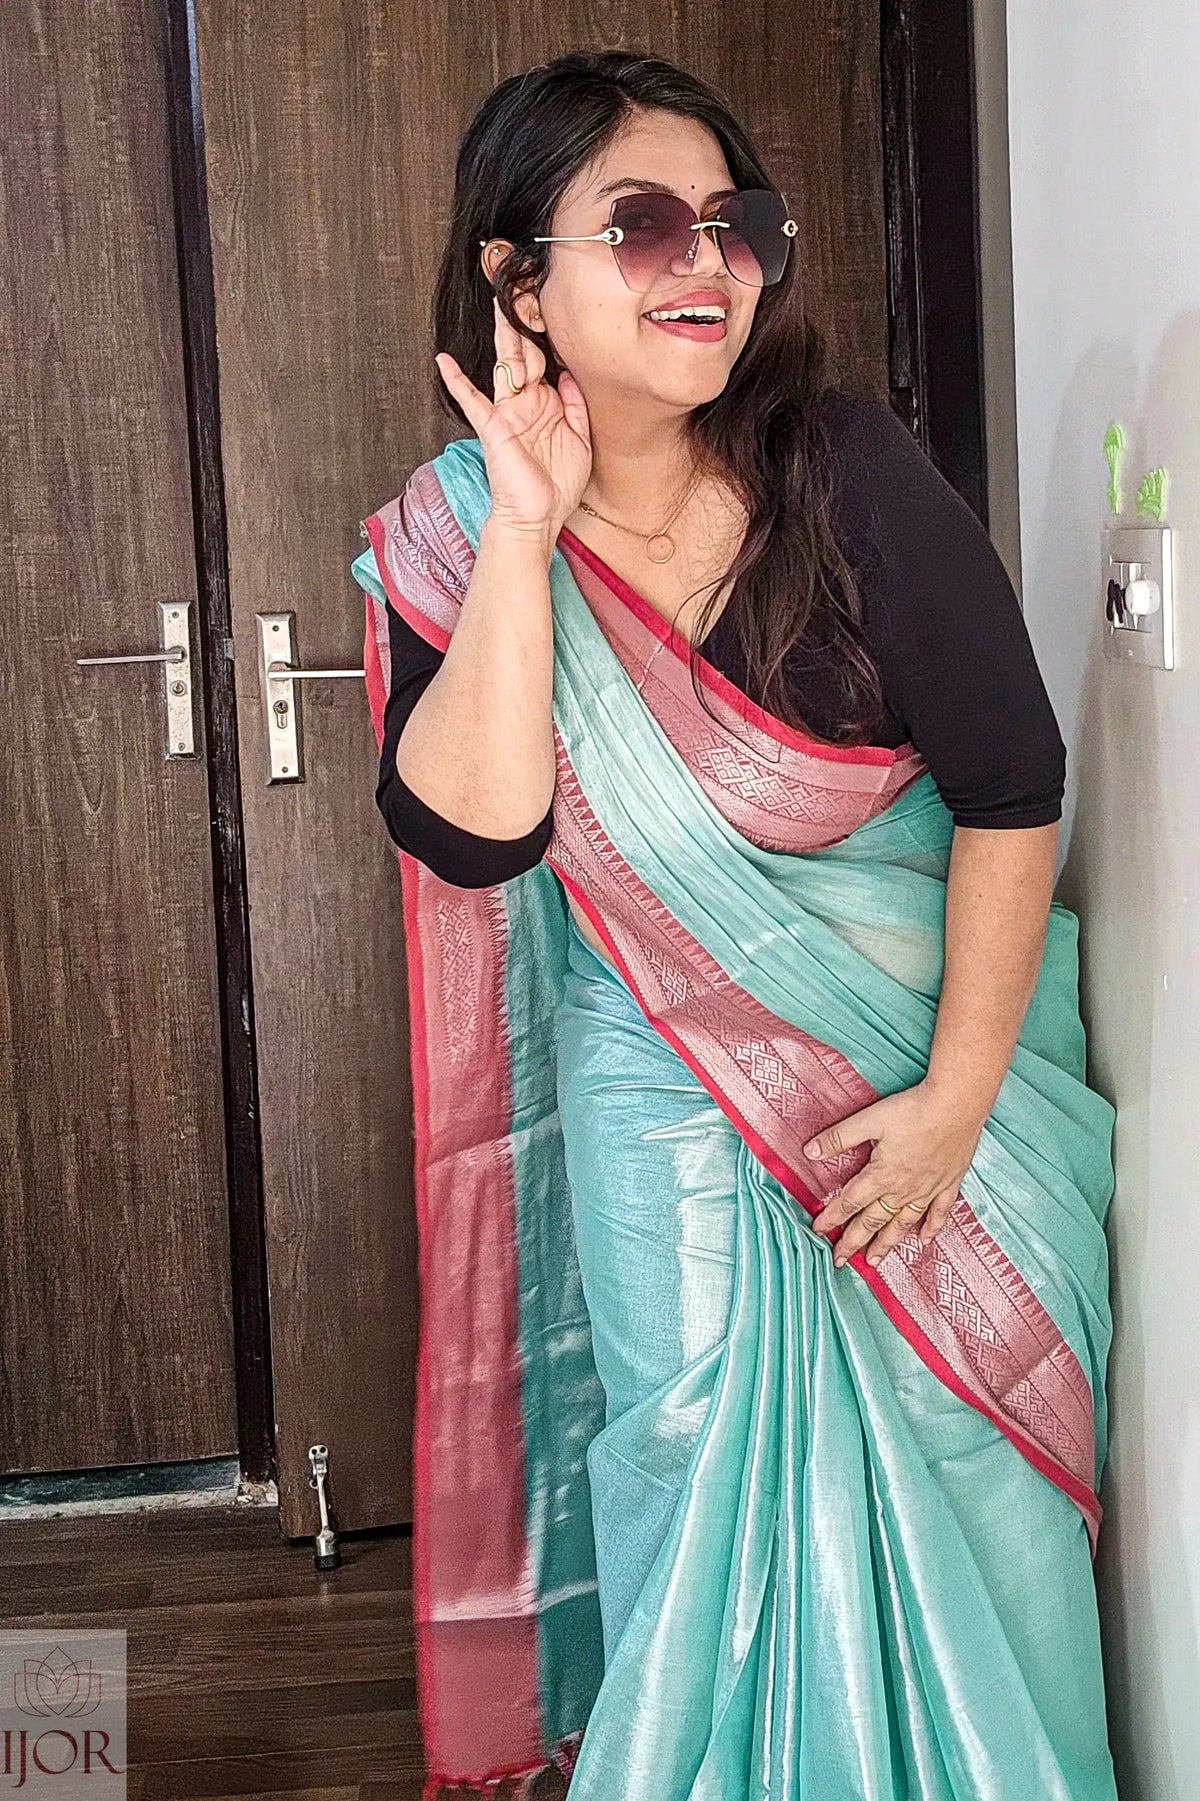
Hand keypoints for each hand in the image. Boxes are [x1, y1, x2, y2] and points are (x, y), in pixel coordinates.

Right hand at [434, 295, 592, 538]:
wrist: (537, 518)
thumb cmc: (556, 487)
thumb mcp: (580, 441)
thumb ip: (576, 406)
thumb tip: (567, 374)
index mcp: (546, 406)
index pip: (548, 364)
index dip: (550, 339)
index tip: (553, 309)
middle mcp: (526, 404)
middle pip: (525, 354)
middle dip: (523, 322)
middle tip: (521, 288)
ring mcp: (507, 413)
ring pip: (506, 365)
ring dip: (503, 334)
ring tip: (497, 300)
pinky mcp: (493, 427)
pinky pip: (471, 400)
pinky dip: (457, 381)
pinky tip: (443, 361)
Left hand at [804, 1079, 988, 1266]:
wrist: (957, 1105)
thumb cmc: (913, 1110)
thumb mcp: (869, 1120)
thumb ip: (839, 1138)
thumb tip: (809, 1151)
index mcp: (881, 1174)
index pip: (850, 1202)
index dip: (832, 1217)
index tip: (818, 1231)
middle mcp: (903, 1188)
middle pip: (873, 1220)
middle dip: (854, 1241)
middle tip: (840, 1261)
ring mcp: (928, 1189)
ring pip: (903, 1223)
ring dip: (887, 1243)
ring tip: (874, 1261)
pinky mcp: (948, 1183)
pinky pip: (939, 1212)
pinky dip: (932, 1228)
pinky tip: (925, 1241)